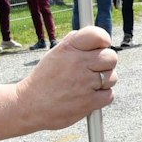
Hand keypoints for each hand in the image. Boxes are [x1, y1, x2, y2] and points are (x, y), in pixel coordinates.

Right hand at [0, 27, 116, 141]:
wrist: (29, 106)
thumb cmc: (44, 79)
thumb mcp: (55, 54)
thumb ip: (74, 44)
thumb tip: (96, 38)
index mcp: (69, 48)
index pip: (98, 35)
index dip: (104, 40)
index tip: (101, 46)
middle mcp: (78, 62)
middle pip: (111, 57)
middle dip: (105, 64)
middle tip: (93, 70)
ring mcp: (84, 83)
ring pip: (112, 77)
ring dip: (103, 82)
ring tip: (86, 86)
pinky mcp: (89, 102)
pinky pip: (109, 95)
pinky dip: (102, 97)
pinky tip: (88, 96)